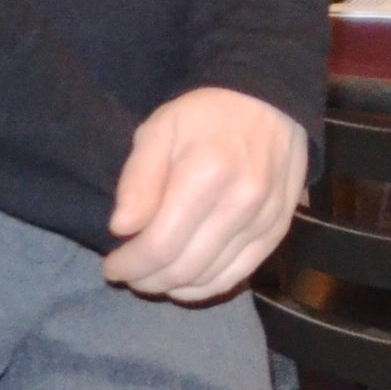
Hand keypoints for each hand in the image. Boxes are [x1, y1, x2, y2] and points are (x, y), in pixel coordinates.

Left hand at [104, 88, 306, 302]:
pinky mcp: (278, 229)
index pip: (160, 246)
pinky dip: (207, 286)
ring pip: (211, 279)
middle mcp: (241, 203)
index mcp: (205, 174)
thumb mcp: (159, 129)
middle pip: (185, 269)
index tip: (112, 266)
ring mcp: (265, 219)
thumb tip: (122, 229)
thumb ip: (138, 178)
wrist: (270, 102)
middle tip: (129, 274)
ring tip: (154, 276)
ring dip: (174, 286)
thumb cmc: (205, 115)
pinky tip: (187, 280)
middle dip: (147, 281)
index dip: (129, 266)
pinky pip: (239, 274)